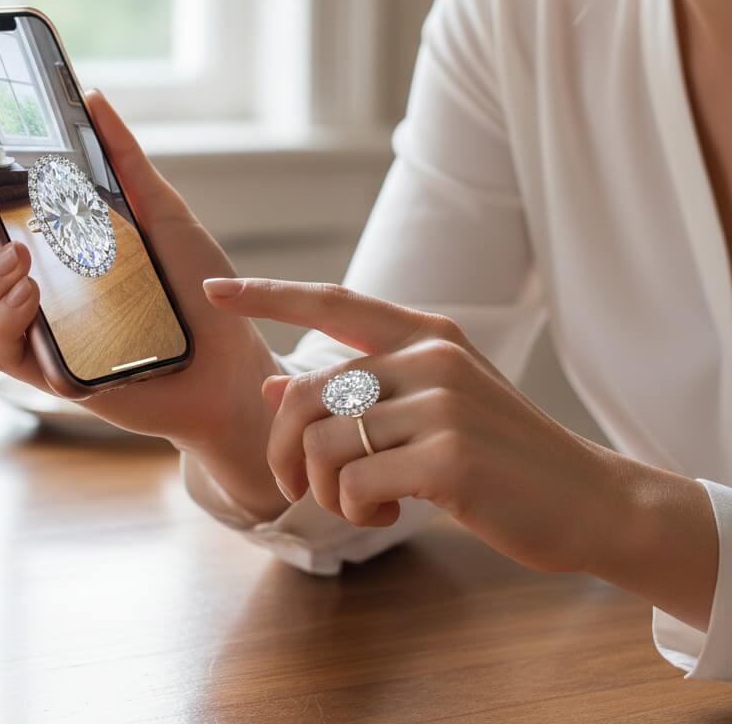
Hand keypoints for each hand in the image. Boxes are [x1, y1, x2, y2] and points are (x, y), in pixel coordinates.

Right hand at [0, 89, 280, 457]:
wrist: (232, 363)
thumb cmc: (200, 289)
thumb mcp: (164, 214)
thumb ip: (124, 160)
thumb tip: (91, 99)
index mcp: (57, 241)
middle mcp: (39, 282)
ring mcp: (41, 328)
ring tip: (20, 256)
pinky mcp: (50, 373)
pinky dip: (2, 321)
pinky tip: (29, 298)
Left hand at [204, 277, 618, 575]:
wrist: (590, 500)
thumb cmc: (499, 453)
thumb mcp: (432, 405)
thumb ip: (361, 388)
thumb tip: (277, 381)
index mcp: (424, 335)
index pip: (332, 300)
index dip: (267, 294)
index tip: (214, 291)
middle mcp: (429, 358)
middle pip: (306, 394)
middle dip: (283, 452)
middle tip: (304, 488)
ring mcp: (441, 404)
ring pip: (322, 444)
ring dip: (324, 492)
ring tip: (363, 504)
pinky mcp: (448, 457)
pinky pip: (351, 484)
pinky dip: (353, 512)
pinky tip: (388, 514)